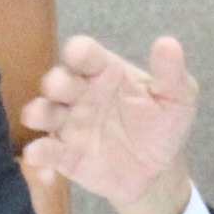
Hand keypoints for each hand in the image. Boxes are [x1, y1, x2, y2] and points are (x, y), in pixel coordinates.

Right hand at [20, 35, 201, 213]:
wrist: (157, 171)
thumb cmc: (162, 125)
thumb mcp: (177, 98)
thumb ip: (171, 74)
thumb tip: (168, 43)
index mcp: (105, 72)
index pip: (87, 55)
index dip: (80, 51)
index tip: (78, 53)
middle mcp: (81, 94)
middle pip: (59, 81)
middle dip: (55, 82)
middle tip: (57, 88)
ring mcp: (69, 124)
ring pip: (43, 113)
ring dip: (37, 112)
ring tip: (36, 117)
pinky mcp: (64, 155)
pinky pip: (45, 153)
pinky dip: (38, 155)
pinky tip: (39, 161)